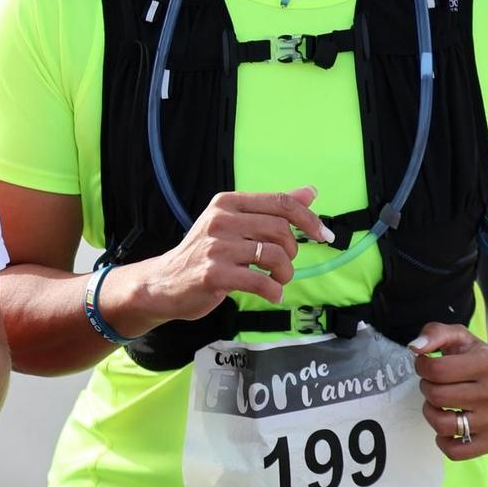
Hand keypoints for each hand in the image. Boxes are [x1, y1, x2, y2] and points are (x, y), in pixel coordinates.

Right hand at [121, 188, 331, 325]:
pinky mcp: (213, 274)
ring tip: (277, 281)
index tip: (324, 235)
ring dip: (284, 273)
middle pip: (281, 230)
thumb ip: (271, 208)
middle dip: (292, 252)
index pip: (280, 203)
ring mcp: (216, 247)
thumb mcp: (234, 223)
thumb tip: (310, 192)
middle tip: (284, 265)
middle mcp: (221, 219)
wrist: (163, 282)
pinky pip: (259, 281)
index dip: (309, 219)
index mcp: (228, 202)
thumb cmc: (204, 253)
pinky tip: (272, 294)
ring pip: (274, 255)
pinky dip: (273, 291)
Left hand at [409, 322, 487, 461]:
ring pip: (443, 425)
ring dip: (431, 413)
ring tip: (438, 403)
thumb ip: (435, 333)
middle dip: (426, 388)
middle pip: (437, 397)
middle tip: (434, 383)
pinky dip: (443, 441)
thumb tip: (414, 348)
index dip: (422, 366)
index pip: (436, 370)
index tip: (426, 365)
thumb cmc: (481, 358)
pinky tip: (447, 426)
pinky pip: (456, 452)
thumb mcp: (461, 336)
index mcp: (487, 364)